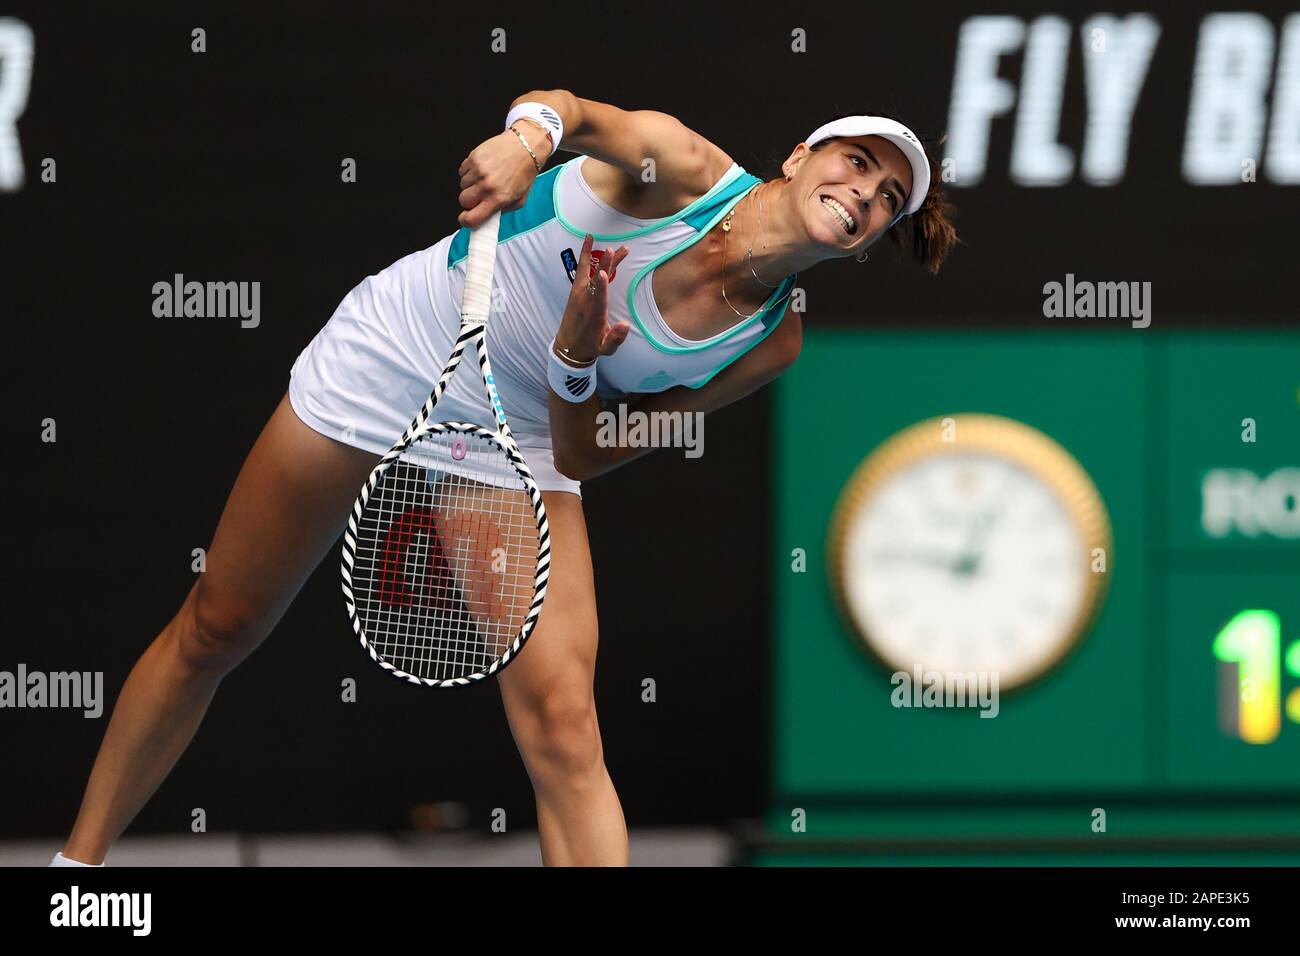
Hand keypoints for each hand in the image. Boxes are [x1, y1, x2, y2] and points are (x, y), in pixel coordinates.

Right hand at [457, 124, 551, 227]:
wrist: (526, 145)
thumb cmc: (524, 172)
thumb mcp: (520, 199)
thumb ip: (503, 210)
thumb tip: (486, 216)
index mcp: (499, 199)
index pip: (472, 218)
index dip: (465, 221)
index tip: (466, 218)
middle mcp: (487, 186)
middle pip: (463, 201)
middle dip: (469, 200)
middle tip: (480, 194)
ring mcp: (479, 171)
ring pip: (462, 185)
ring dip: (470, 184)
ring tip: (485, 178)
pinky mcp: (473, 157)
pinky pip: (462, 171)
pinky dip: (469, 172)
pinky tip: (482, 168)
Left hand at [554, 233, 630, 363]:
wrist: (569, 348)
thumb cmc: (591, 347)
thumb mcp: (606, 349)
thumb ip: (615, 338)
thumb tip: (625, 325)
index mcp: (594, 315)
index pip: (598, 298)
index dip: (601, 286)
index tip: (603, 273)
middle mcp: (585, 301)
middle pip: (595, 279)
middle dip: (605, 264)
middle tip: (615, 249)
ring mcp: (578, 294)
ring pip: (587, 270)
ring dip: (593, 254)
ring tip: (594, 237)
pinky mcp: (576, 290)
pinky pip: (582, 270)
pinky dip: (585, 256)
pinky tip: (589, 244)